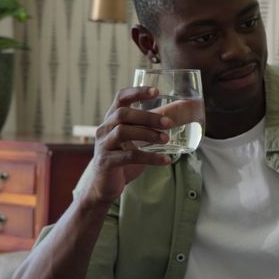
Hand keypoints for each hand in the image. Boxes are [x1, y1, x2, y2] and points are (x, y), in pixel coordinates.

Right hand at [84, 86, 173, 206]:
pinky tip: (165, 160)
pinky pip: (129, 156)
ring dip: (148, 134)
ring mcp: (103, 145)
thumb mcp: (134, 141)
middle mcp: (104, 129)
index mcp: (111, 120)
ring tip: (166, 139)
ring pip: (123, 132)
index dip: (137, 92)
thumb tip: (176, 118)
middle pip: (123, 114)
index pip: (120, 98)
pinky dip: (150, 157)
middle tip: (169, 124)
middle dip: (148, 117)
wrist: (103, 186)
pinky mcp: (106, 162)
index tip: (156, 91)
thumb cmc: (122, 159)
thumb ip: (148, 129)